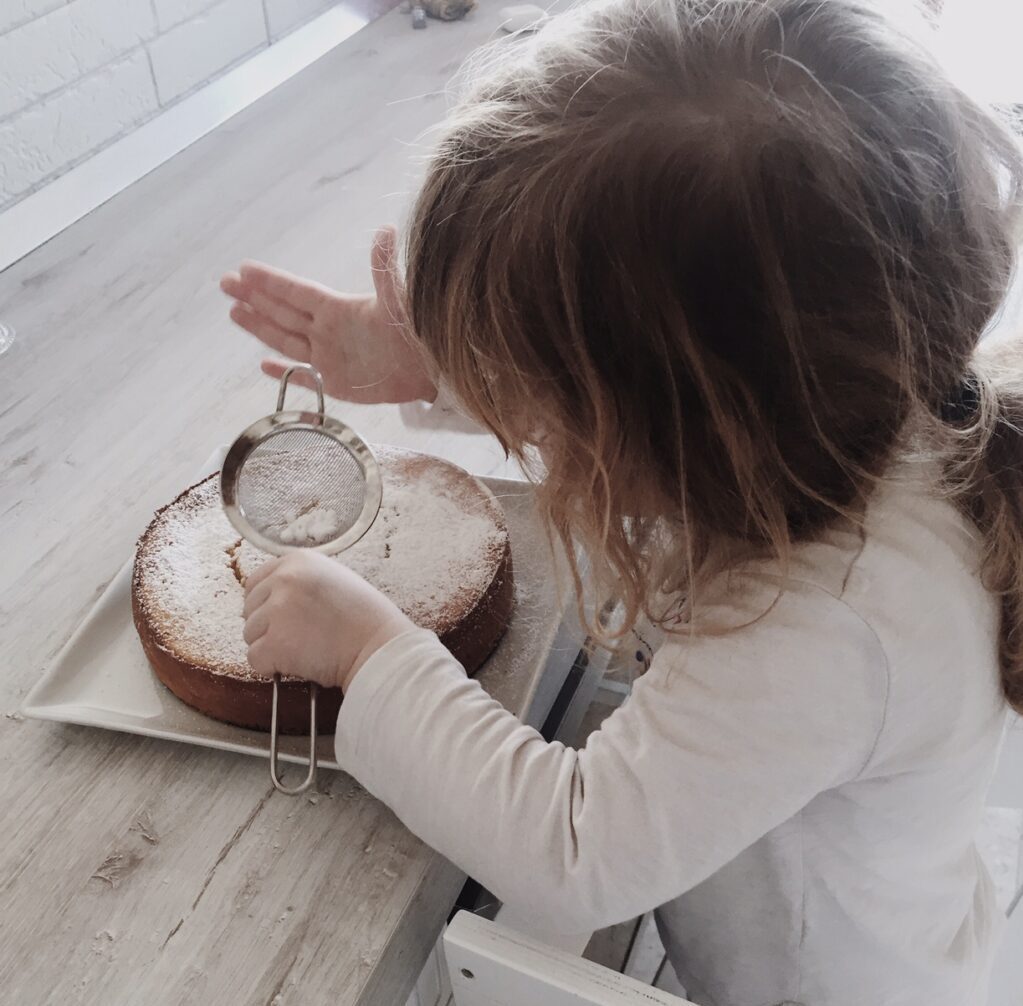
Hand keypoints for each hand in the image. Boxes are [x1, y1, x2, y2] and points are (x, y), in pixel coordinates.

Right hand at [221, 226, 437, 403]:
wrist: (433, 370)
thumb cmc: (418, 333)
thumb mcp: (399, 301)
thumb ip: (385, 269)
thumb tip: (385, 230)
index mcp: (339, 309)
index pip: (296, 292)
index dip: (271, 281)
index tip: (244, 269)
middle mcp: (328, 331)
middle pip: (282, 312)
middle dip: (254, 298)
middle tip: (225, 283)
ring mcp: (329, 358)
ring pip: (285, 340)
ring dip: (259, 327)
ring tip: (233, 312)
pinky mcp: (335, 384)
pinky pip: (302, 378)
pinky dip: (284, 373)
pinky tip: (264, 365)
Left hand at [242, 551, 414, 690]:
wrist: (378, 645)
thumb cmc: (365, 617)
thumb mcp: (334, 578)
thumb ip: (301, 580)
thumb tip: (271, 597)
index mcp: (297, 561)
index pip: (255, 583)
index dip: (266, 604)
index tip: (283, 618)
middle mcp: (283, 579)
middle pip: (249, 609)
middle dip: (267, 626)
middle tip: (299, 635)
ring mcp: (277, 610)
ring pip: (249, 634)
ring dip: (270, 646)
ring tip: (304, 647)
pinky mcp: (274, 642)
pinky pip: (254, 659)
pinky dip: (271, 666)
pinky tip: (298, 661)